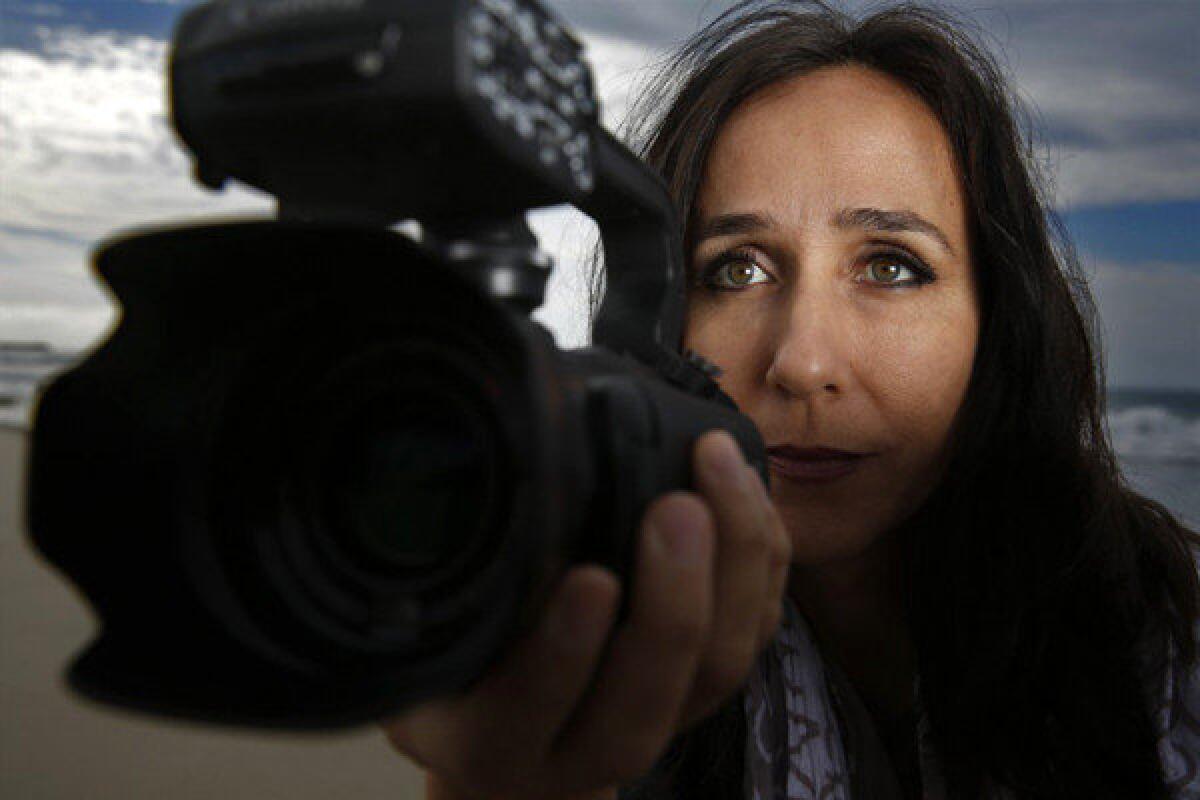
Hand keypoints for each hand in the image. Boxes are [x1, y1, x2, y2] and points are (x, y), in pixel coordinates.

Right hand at [380, 430, 790, 799]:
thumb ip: (423, 604)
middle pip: (649, 695)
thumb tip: (440, 491)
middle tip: (676, 506)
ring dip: (732, 564)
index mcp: (491, 743)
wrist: (513, 758)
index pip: (525, 711)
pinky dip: (762, 558)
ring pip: (721, 665)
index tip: (588, 578)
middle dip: (673, 599)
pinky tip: (747, 486)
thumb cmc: (452, 689)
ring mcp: (657, 725)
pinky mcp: (704, 691)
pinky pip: (757, 631)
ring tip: (718, 468)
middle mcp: (582, 750)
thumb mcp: (416, 654)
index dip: (562, 652)